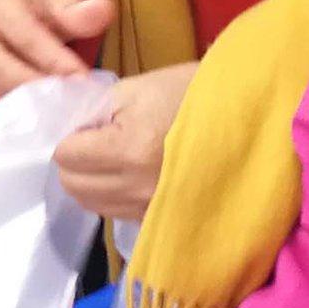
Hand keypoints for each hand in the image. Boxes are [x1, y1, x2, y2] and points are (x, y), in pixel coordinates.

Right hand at [0, 0, 112, 119]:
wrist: (2, 2)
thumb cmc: (35, 0)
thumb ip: (79, 9)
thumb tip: (103, 12)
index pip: (20, 30)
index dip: (52, 58)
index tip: (82, 80)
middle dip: (33, 87)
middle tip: (67, 103)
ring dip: (20, 106)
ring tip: (53, 110)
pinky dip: (2, 114)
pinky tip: (29, 114)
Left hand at [52, 59, 198, 221]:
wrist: (242, 116)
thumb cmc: (189, 92)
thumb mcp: (134, 89)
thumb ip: (92, 112)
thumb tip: (69, 134)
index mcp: (129, 150)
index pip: (66, 156)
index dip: (71, 138)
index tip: (89, 128)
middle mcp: (137, 188)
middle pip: (74, 187)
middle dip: (75, 163)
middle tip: (95, 143)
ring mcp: (152, 208)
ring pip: (94, 205)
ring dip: (93, 182)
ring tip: (116, 159)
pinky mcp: (164, 218)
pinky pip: (119, 213)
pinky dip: (115, 196)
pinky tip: (132, 175)